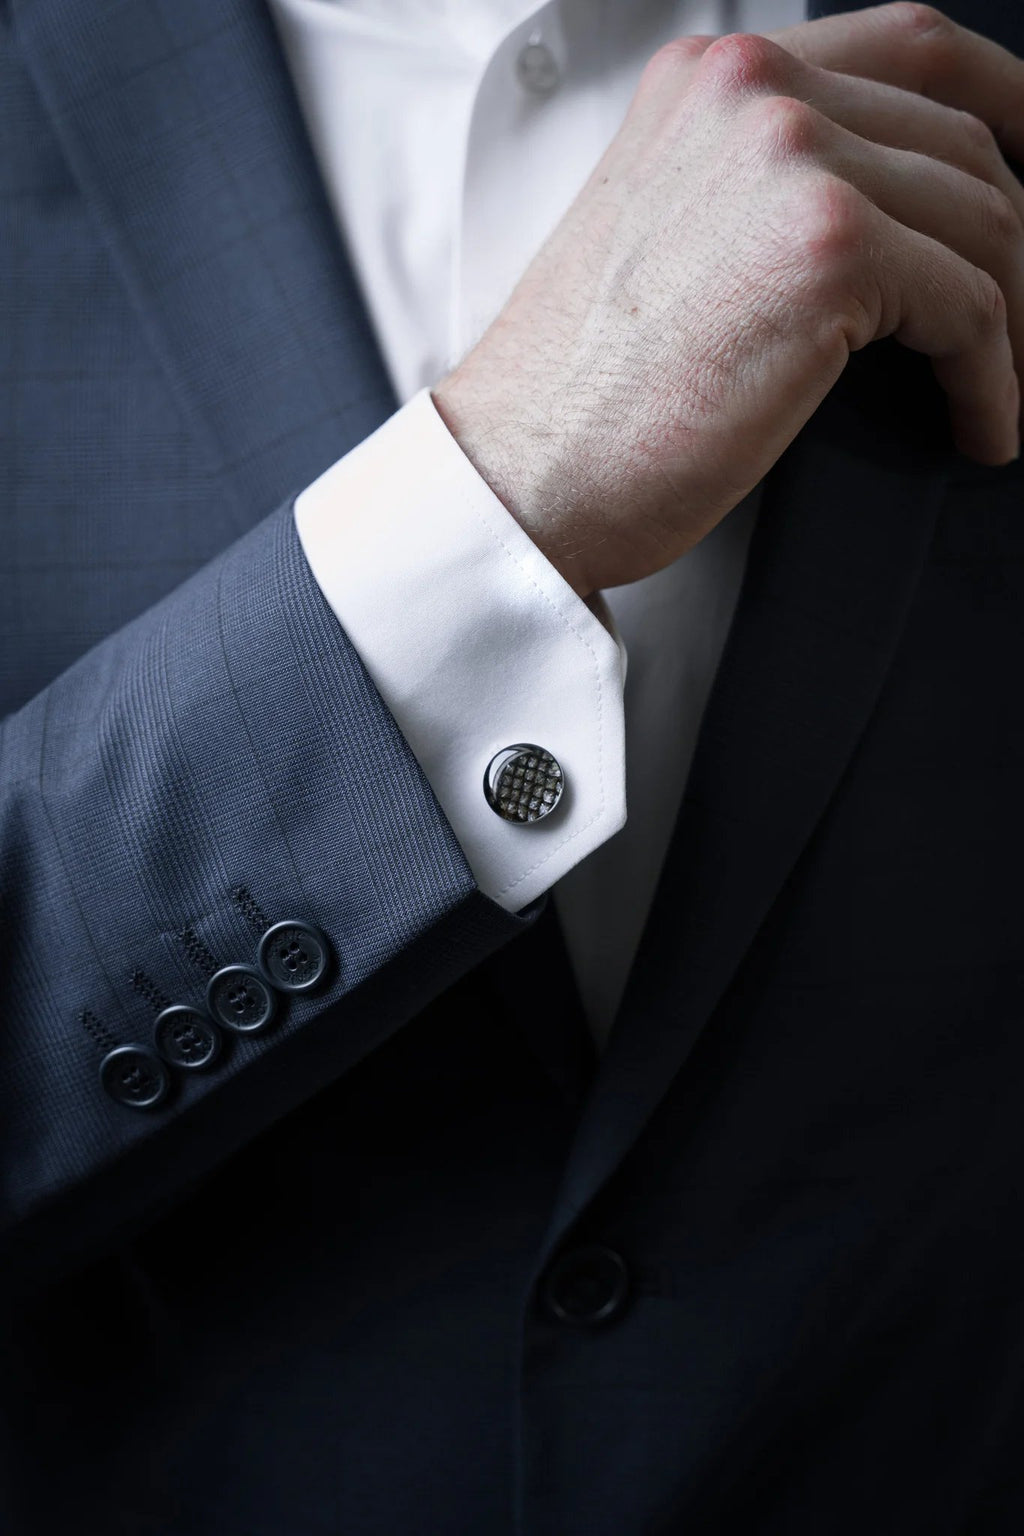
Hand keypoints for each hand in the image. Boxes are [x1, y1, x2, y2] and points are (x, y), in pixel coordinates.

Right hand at [432, 4, 1023, 597]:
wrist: (521, 471)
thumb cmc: (583, 393)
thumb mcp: (669, 234)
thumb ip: (765, 187)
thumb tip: (900, 221)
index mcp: (714, 79)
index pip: (911, 48)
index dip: (1007, 101)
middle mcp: (755, 93)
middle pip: (966, 136)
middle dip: (1020, 239)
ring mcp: (792, 160)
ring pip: (986, 222)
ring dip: (1016, 321)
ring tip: (1004, 392)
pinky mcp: (827, 251)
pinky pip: (974, 308)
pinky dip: (996, 378)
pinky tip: (984, 424)